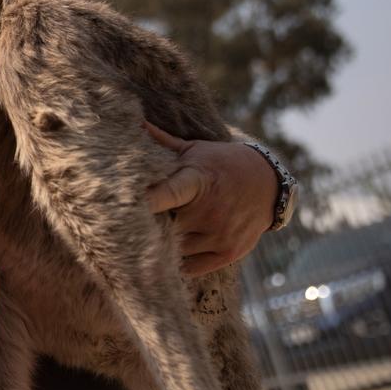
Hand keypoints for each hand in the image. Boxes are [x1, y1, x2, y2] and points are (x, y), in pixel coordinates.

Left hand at [144, 122, 277, 275]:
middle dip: (148, 223)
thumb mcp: (194, 150)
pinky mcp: (229, 253)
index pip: (168, 193)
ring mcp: (221, 234)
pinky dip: (178, 260)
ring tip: (160, 229)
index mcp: (198, 181)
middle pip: (163, 226)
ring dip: (163, 242)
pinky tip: (172, 248)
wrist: (268, 183)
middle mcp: (211, 211)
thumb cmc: (220, 163)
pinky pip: (190, 267)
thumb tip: (133, 121)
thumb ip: (162, 143)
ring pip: (174, 249)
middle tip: (136, 218)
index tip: (122, 206)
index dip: (145, 201)